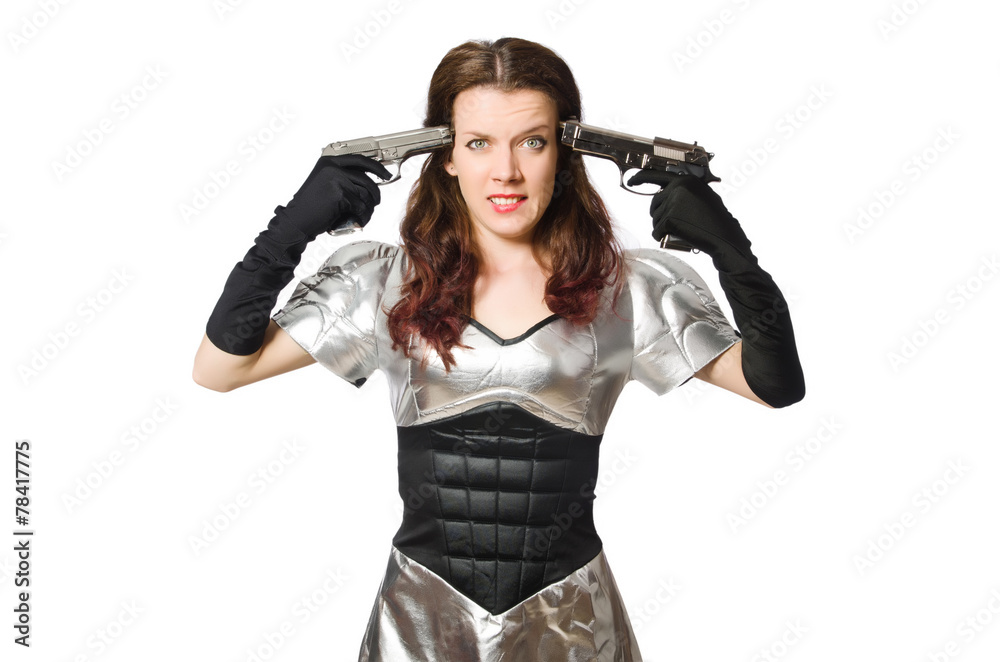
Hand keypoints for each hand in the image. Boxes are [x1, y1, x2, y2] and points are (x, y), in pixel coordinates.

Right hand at [281, 154, 391, 237]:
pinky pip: (361, 206)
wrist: (296, 221)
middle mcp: (333, 167)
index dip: (376, 167)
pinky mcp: (340, 194)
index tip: (386, 175)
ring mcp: (336, 179)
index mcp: (328, 161)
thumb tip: (368, 181)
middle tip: (376, 202)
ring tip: (363, 215)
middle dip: (375, 193)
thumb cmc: (311, 207)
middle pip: (367, 178)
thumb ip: (342, 177)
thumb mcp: (324, 184)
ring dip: (369, 207)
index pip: (360, 159)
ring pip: (366, 193)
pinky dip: (363, 216)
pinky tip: (358, 220)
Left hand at [627, 170, 753, 268]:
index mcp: (686, 180)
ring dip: (663, 227)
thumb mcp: (703, 196)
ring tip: (682, 230)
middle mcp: (678, 187)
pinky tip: (676, 237)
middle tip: (676, 223)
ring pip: (655, 218)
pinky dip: (662, 236)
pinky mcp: (669, 218)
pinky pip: (656, 230)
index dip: (641, 178)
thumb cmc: (716, 221)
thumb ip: (686, 191)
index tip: (631, 180)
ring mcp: (673, 202)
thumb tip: (668, 193)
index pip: (656, 175)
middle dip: (660, 215)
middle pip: (654, 202)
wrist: (724, 237)